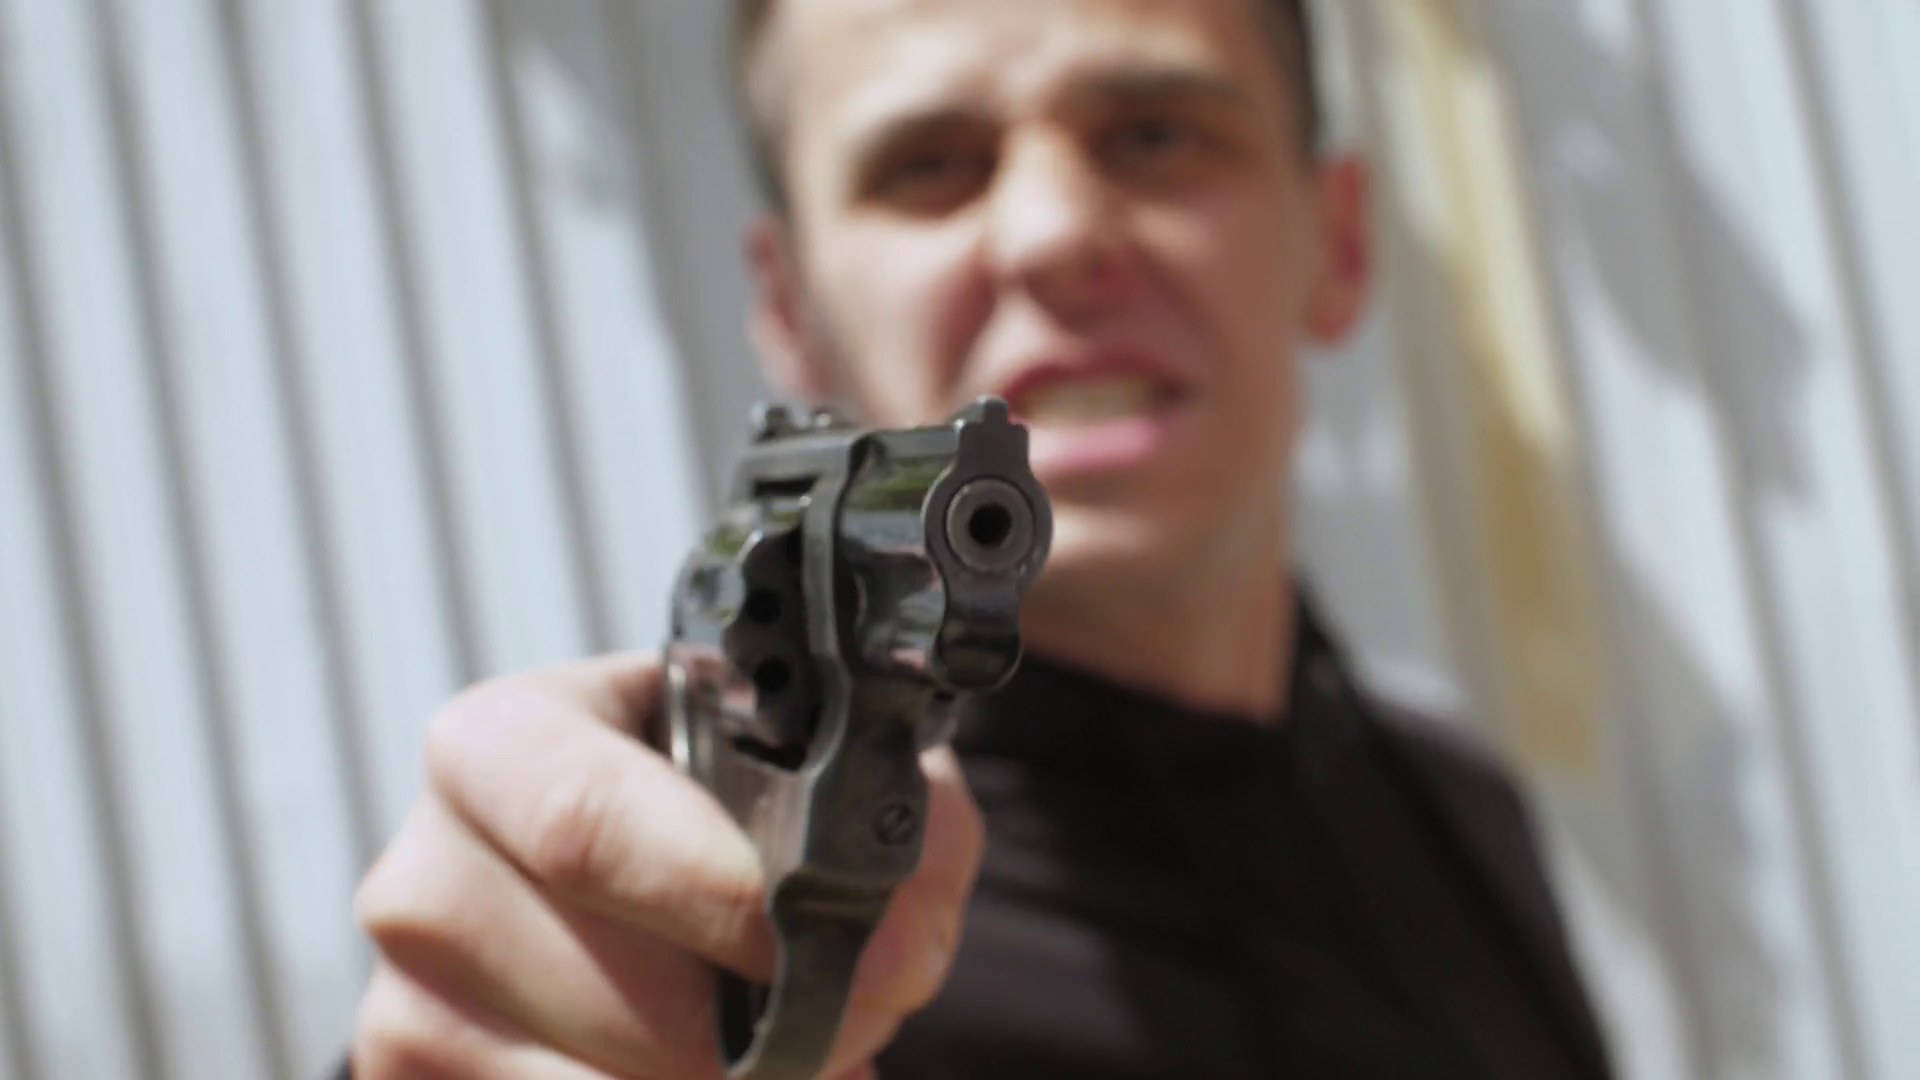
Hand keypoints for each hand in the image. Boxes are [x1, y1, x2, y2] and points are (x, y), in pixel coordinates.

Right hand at [349, 652, 983, 1078]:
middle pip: (621, 999)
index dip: (719, 893)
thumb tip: (900, 947)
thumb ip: (887, 814)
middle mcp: (424, 875)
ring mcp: (406, 1007)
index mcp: (496, 746)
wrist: (616, 883)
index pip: (585, 824)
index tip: (831, 941)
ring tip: (795, 1046)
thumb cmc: (709, 803)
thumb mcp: (808, 759)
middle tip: (862, 1018)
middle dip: (774, 1032)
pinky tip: (717, 1078)